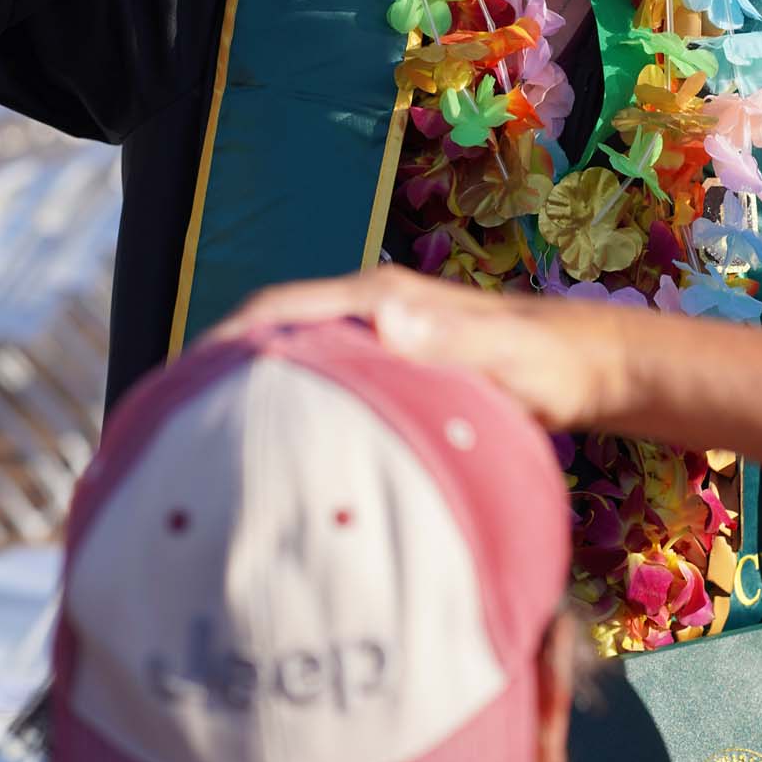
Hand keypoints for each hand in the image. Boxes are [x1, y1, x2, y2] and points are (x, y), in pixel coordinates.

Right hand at [212, 265, 632, 432]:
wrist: (589, 368)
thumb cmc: (551, 360)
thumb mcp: (505, 355)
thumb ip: (452, 339)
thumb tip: (385, 320)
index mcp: (378, 299)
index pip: (278, 309)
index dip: (224, 343)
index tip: (178, 391)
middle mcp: (368, 312)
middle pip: (272, 336)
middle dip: (221, 375)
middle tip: (172, 439)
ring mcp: (378, 341)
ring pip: (295, 363)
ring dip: (253, 397)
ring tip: (205, 458)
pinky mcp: (391, 372)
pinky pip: (324, 387)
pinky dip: (293, 413)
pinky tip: (278, 462)